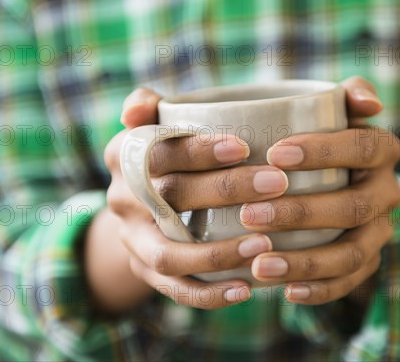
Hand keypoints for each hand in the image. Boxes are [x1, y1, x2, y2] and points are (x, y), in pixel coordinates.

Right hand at [102, 88, 290, 309]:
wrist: (140, 206)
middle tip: (277, 184)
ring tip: (264, 244)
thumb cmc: (166, 154)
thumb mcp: (153, 126)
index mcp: (124, 155)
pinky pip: (176, 290)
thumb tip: (139, 105)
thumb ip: (149, 105)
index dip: (199, 150)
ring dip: (217, 252)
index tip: (244, 146)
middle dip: (226, 190)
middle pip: (171, 197)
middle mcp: (122, 199)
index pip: (159, 150)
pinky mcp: (146, 272)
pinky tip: (245, 288)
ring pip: (169, 253)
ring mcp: (133, 240)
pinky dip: (209, 294)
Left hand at [241, 77, 399, 304]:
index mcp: (382, 151)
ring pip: (351, 253)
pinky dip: (319, 290)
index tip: (275, 154)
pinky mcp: (366, 262)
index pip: (363, 147)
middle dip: (302, 212)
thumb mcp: (332, 109)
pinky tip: (285, 292)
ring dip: (305, 261)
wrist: (326, 176)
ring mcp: (378, 231)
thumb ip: (349, 95)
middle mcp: (387, 192)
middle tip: (250, 214)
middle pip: (354, 207)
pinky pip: (348, 283)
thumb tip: (370, 102)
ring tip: (259, 265)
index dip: (324, 151)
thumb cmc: (318, 137)